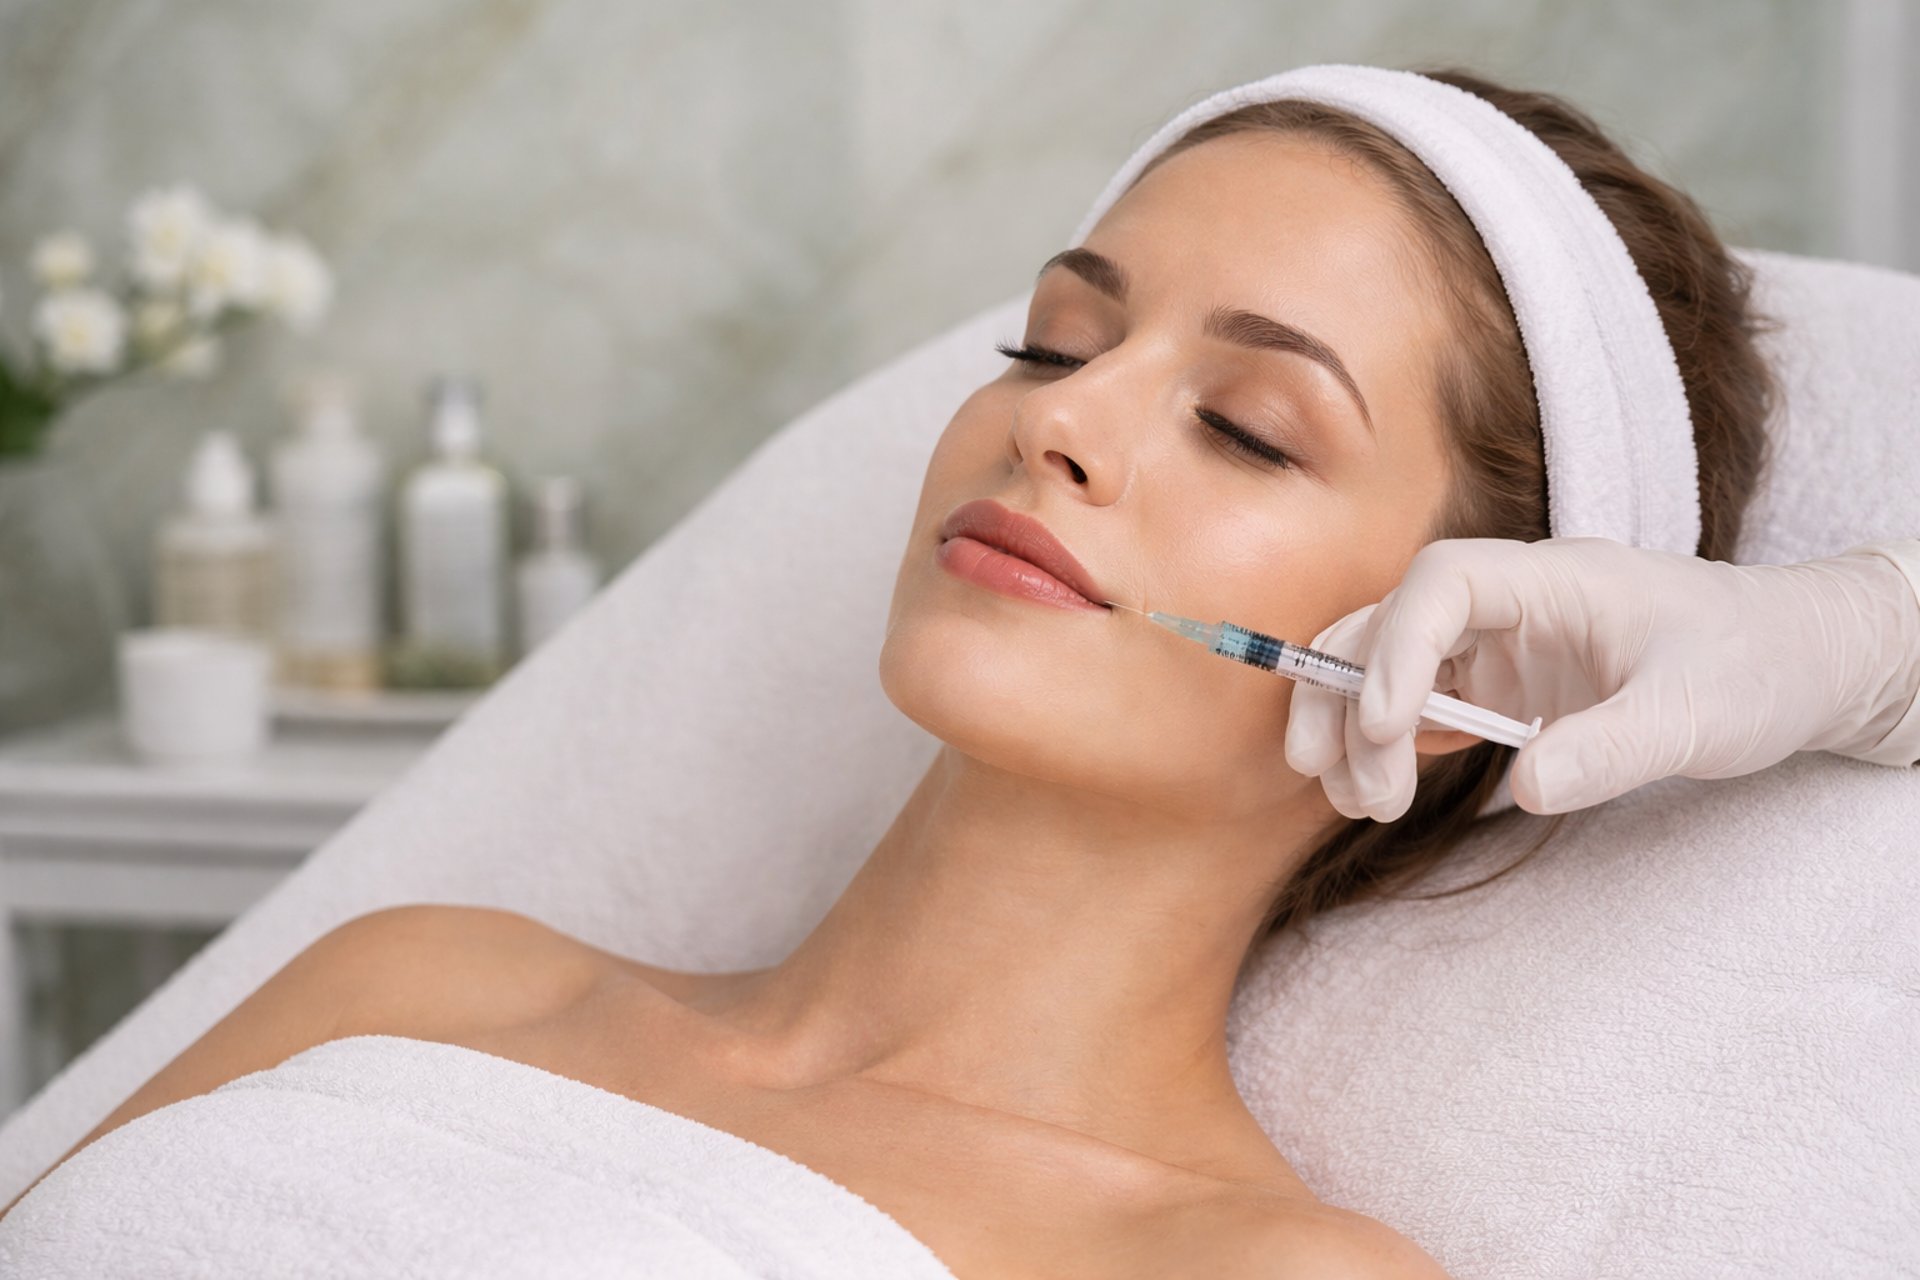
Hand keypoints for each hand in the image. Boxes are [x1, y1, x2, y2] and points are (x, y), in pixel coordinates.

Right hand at [1284, 536, 1919, 819]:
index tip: (1386, 728)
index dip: (1398, 649)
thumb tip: (1525, 788)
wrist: (1798, 665)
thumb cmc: (1757, 665)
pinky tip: (1378, 792)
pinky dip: (1381, 745)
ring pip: (1386, 666)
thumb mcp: (1697, 715)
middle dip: (1346, 697)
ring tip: (1361, 803)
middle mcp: (1511, 603)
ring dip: (1351, 728)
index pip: (1442, 584)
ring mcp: (1499, 646)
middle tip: (1351, 786)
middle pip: (1387, 623)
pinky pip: (1416, 706)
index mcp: (1553, 578)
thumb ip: (1614, 748)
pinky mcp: (1499, 690)